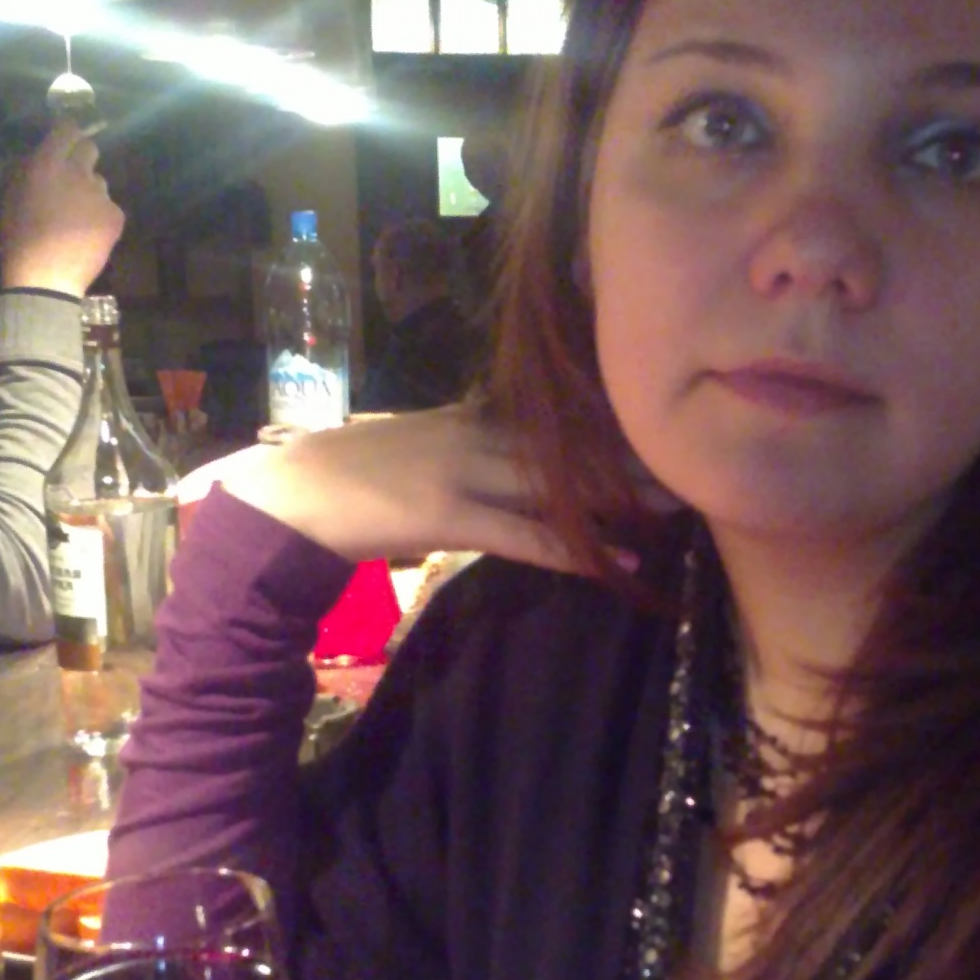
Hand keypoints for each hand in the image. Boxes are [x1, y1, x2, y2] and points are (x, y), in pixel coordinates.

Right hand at [0, 123, 124, 295]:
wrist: (46, 278)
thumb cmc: (21, 238)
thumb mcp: (14, 197)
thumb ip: (30, 170)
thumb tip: (45, 155)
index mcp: (46, 165)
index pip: (67, 130)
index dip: (69, 133)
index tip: (67, 138)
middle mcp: (77, 173)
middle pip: (90, 148)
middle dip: (82, 157)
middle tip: (73, 178)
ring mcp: (100, 194)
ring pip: (100, 181)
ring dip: (90, 191)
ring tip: (76, 217)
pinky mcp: (116, 215)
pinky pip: (109, 206)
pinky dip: (101, 216)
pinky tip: (88, 234)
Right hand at [183, 405, 654, 572]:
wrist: (290, 496)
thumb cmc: (350, 477)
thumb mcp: (417, 442)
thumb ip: (465, 440)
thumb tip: (509, 447)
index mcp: (467, 416)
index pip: (552, 415)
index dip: (608, 425)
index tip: (656, 428)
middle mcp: (474, 435)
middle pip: (569, 444)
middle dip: (631, 456)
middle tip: (688, 462)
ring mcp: (464, 473)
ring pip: (560, 485)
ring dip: (621, 499)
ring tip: (676, 507)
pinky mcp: (450, 515)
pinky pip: (528, 535)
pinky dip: (578, 551)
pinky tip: (621, 563)